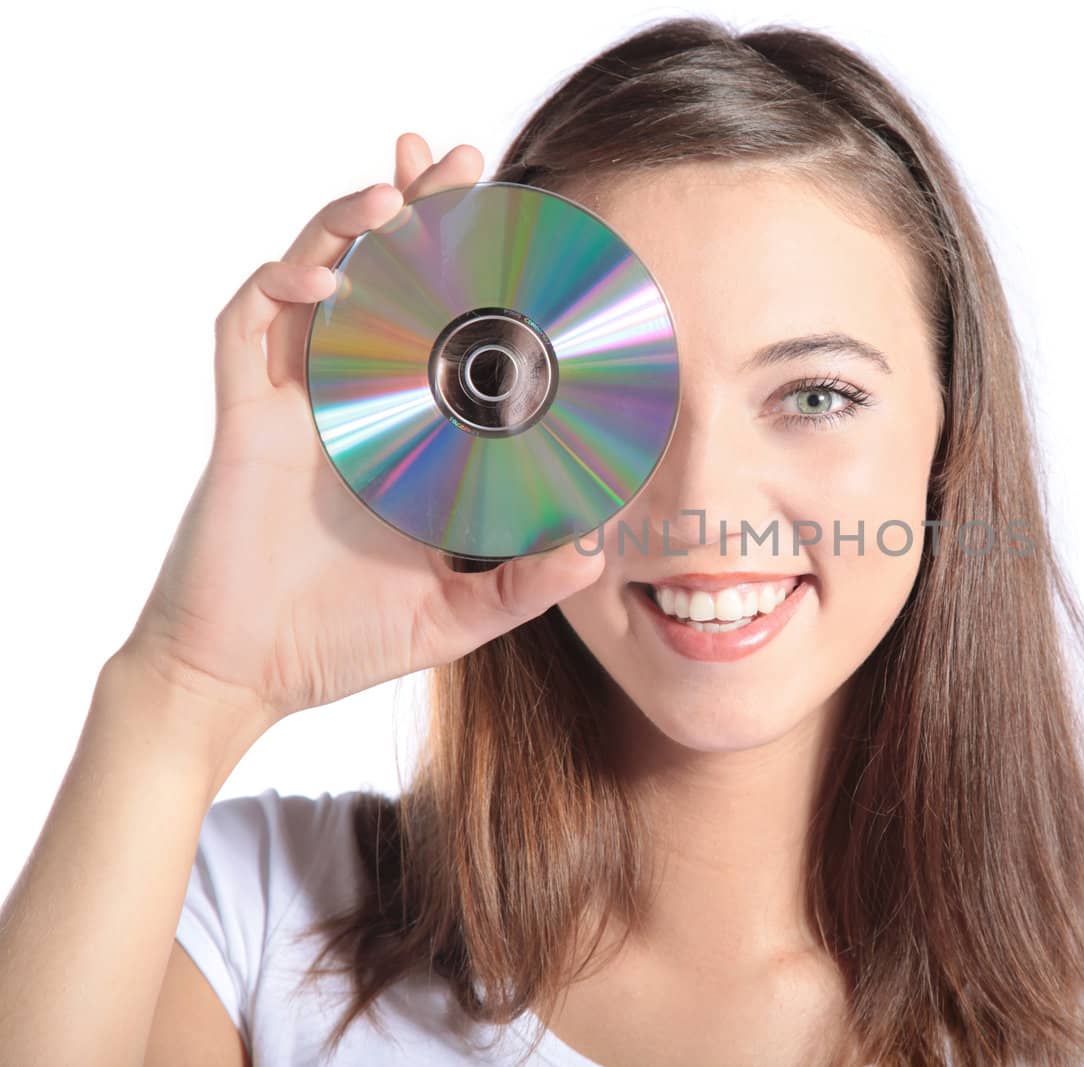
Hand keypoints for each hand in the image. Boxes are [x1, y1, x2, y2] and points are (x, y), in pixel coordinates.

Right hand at [117, 133, 604, 733]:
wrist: (244, 676)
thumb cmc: (342, 641)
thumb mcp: (453, 614)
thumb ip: (523, 585)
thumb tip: (595, 548)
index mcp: (407, 435)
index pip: (447, 329)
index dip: (477, 275)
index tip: (530, 235)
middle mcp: (354, 402)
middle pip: (385, 280)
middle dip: (420, 213)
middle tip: (463, 160)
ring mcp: (296, 402)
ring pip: (317, 279)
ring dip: (350, 225)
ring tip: (396, 190)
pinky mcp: (244, 417)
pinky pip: (247, 324)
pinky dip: (280, 286)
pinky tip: (323, 280)